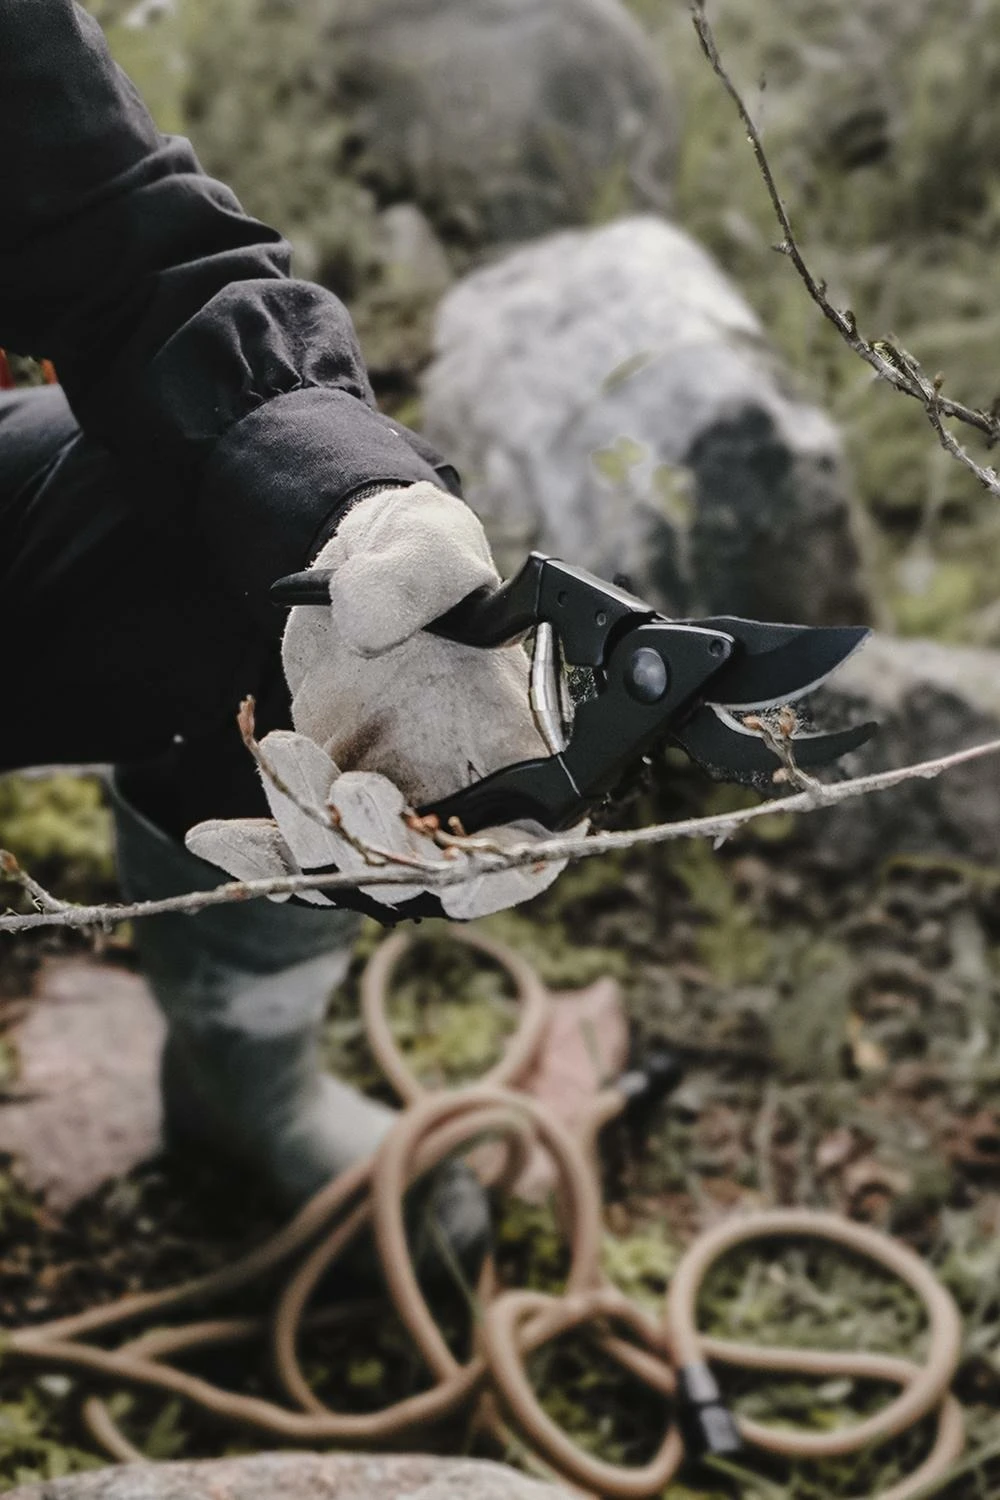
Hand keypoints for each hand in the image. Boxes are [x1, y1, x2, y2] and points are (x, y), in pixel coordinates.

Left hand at [187, 483, 579, 917]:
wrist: (351, 575)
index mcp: (519, 754)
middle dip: (387, 849)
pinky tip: (212, 836)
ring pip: (355, 869)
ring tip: (285, 748)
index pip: (530, 848)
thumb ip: (414, 577)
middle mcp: (462, 802)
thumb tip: (366, 623)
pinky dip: (256, 853)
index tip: (461, 878)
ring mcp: (393, 817)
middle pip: (431, 873)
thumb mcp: (427, 544)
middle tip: (354, 788)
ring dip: (316, 833)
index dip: (503, 878)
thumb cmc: (418, 559)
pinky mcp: (330, 815)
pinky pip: (295, 854)